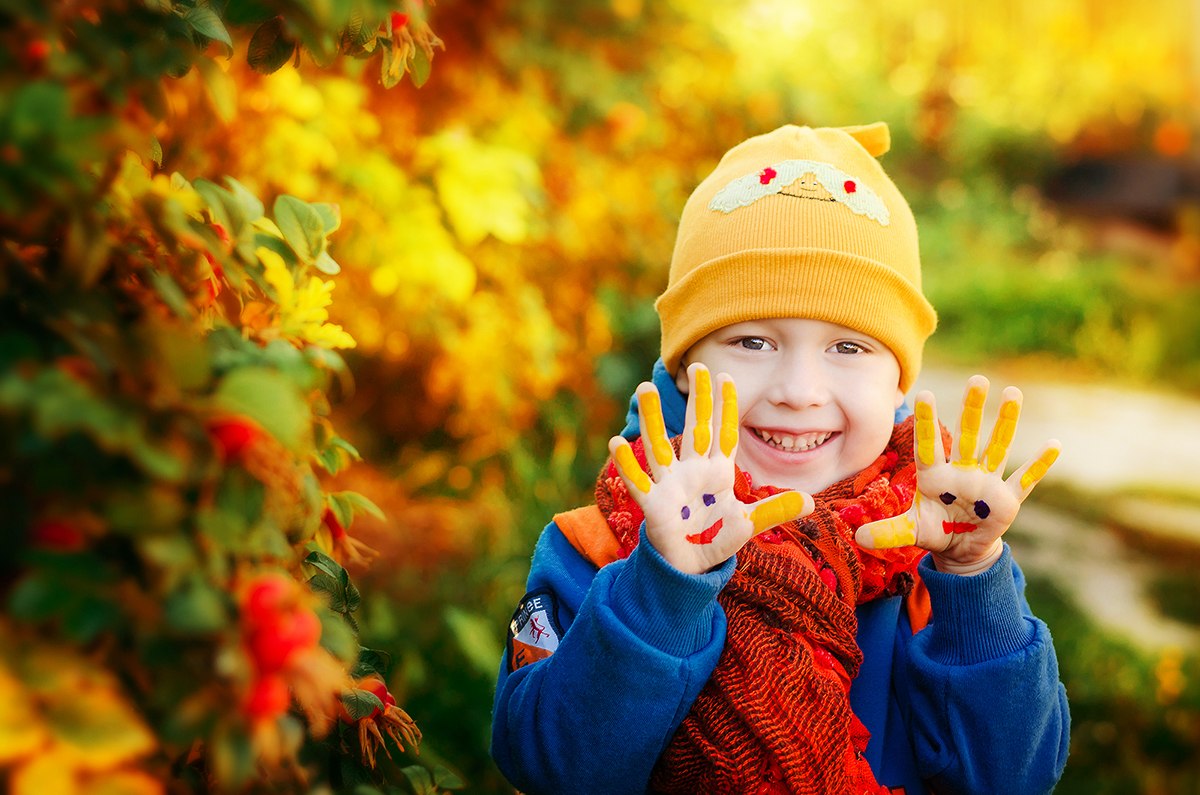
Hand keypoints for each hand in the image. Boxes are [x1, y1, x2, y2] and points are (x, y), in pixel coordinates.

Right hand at [608, 363, 813, 574]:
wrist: (691, 565)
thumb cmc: (716, 537)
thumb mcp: (749, 523)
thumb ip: (775, 510)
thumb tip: (811, 501)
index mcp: (717, 471)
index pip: (723, 432)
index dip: (725, 406)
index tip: (726, 377)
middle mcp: (693, 471)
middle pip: (695, 428)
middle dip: (697, 399)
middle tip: (697, 365)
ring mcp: (671, 484)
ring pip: (660, 445)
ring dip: (653, 418)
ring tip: (645, 387)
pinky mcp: (653, 504)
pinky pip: (639, 480)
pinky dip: (628, 464)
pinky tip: (617, 442)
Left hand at [855, 375, 1060, 574]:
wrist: (961, 546)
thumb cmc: (934, 528)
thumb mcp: (909, 531)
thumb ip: (887, 532)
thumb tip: (858, 539)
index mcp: (934, 475)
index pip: (929, 445)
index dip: (927, 422)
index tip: (923, 394)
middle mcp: (961, 471)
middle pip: (967, 436)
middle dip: (973, 409)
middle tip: (977, 379)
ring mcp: (986, 482)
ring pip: (997, 447)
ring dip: (1006, 422)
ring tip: (1013, 393)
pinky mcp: (1007, 499)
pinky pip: (1025, 479)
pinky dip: (1039, 465)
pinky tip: (1054, 445)